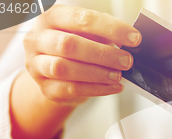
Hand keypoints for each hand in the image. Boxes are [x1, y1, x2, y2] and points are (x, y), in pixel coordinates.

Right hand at [23, 5, 140, 104]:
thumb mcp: (90, 34)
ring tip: (118, 75)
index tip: (134, 38)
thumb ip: (106, 34)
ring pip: (64, 68)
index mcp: (52, 17)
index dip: (111, 28)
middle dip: (103, 54)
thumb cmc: (78, 47)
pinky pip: (69, 89)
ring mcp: (37, 64)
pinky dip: (95, 89)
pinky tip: (113, 87)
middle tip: (127, 61)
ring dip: (97, 73)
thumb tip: (132, 41)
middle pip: (69, 45)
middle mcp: (38, 38)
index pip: (82, 19)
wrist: (57, 73)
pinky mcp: (45, 87)